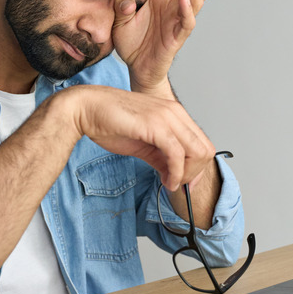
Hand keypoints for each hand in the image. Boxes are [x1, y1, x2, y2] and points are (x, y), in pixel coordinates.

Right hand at [63, 85, 214, 190]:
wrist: (86, 109)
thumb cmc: (109, 122)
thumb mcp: (142, 144)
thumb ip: (161, 157)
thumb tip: (173, 174)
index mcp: (174, 113)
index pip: (202, 143)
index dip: (198, 168)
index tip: (186, 183)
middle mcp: (175, 112)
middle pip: (205, 149)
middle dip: (195, 174)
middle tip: (178, 185)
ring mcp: (167, 117)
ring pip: (197, 152)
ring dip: (187, 175)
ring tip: (171, 183)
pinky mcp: (156, 125)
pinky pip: (177, 154)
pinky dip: (176, 173)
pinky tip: (166, 181)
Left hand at [112, 0, 215, 97]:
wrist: (136, 68)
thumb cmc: (132, 43)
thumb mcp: (119, 21)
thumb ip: (121, 7)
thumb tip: (124, 0)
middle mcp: (174, 7)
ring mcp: (178, 22)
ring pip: (195, 1)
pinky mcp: (177, 37)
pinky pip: (186, 22)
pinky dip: (186, 11)